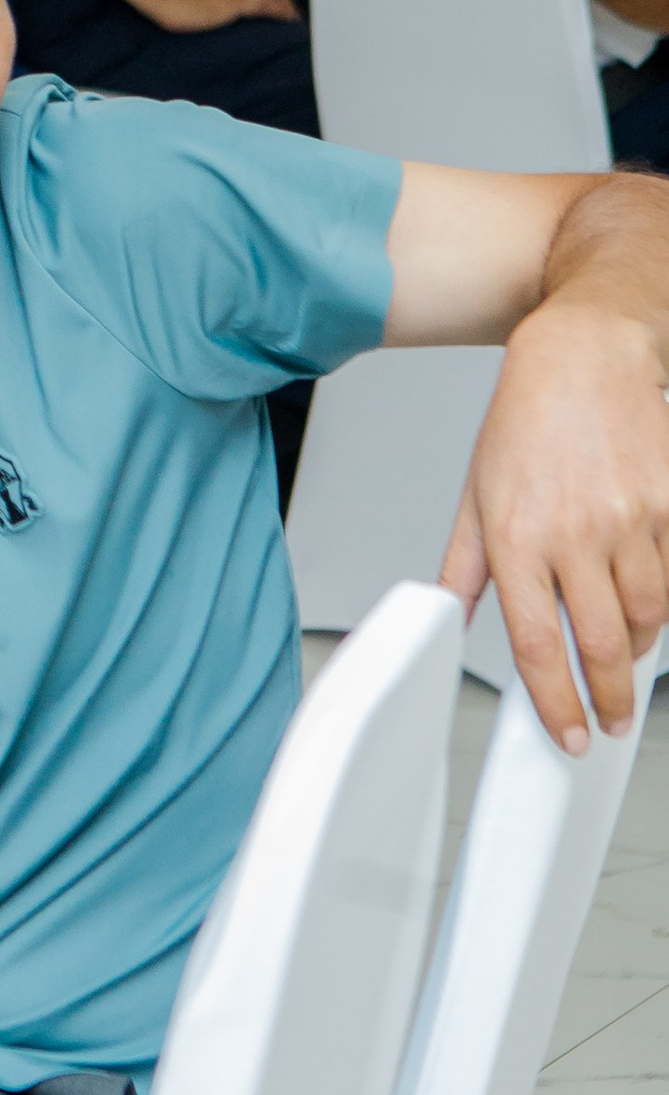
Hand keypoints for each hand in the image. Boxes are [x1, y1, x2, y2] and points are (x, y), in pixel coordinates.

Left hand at [442, 301, 668, 746]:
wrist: (584, 357)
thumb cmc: (525, 423)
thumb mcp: (475, 496)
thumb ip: (463, 569)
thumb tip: (448, 622)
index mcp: (515, 537)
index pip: (538, 645)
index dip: (558, 704)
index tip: (570, 736)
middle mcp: (574, 531)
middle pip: (603, 645)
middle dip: (609, 696)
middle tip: (609, 718)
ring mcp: (630, 516)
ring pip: (651, 616)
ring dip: (639, 644)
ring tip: (625, 643)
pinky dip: (668, 595)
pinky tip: (650, 591)